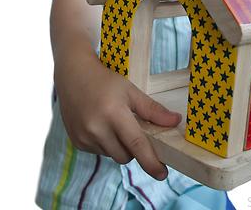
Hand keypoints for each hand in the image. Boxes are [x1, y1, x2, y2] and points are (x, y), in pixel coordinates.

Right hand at [56, 55, 181, 180]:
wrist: (74, 76)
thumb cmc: (106, 82)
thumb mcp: (132, 91)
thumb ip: (153, 110)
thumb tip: (176, 121)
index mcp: (114, 113)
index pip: (136, 144)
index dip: (151, 161)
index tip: (162, 174)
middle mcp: (97, 128)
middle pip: (126, 156)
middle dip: (134, 148)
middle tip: (133, 127)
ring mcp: (85, 137)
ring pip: (113, 155)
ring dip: (119, 146)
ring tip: (114, 122)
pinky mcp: (77, 143)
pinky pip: (100, 152)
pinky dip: (106, 144)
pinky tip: (101, 124)